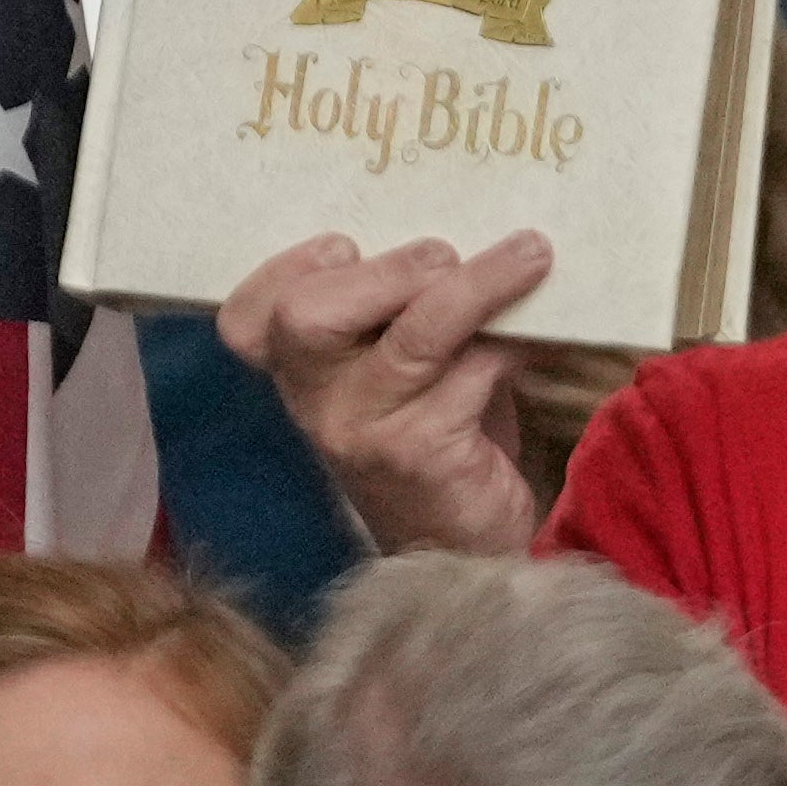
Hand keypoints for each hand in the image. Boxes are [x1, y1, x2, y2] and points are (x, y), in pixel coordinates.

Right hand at [214, 231, 558, 554]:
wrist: (468, 552)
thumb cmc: (443, 444)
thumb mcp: (413, 373)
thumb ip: (414, 311)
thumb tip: (479, 233)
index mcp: (302, 377)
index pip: (246, 322)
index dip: (281, 271)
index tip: (342, 244)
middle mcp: (316, 406)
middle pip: (306, 317)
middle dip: (385, 270)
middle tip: (443, 253)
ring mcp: (364, 433)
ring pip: (410, 336)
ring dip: (475, 286)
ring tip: (528, 255)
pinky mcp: (422, 454)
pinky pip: (468, 373)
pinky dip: (509, 343)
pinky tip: (540, 336)